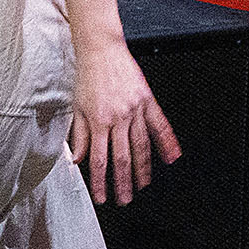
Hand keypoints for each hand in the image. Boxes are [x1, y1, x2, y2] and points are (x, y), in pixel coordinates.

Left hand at [67, 34, 180, 205]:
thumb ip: (80, 136)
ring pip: (141, 146)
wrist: (101, 49)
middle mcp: (118, 117)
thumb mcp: (77, 107)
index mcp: (98, 121)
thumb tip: (76, 159)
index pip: (99, 160)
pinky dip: (167, 142)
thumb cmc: (88, 76)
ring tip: (143, 185)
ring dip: (143, 169)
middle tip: (125, 199)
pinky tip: (172, 157)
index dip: (101, 182)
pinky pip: (160, 125)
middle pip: (122, 158)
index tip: (102, 196)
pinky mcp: (148, 101)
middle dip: (123, 183)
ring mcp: (135, 110)